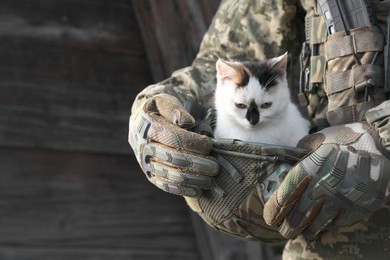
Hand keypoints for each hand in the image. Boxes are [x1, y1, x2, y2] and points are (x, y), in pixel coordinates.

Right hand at [129, 94, 218, 196]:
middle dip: (198, 164)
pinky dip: (182, 189)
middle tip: (215, 167)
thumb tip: (186, 122)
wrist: (143, 120)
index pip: (174, 138)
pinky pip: (165, 185)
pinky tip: (197, 190)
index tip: (210, 145)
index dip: (194, 143)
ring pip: (171, 174)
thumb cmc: (160, 109)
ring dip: (193, 179)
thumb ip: (174, 108)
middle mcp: (144, 147)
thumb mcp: (165, 100)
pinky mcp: (150, 175)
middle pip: (174, 158)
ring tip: (210, 180)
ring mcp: (146, 163)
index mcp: (147, 127)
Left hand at [263, 122, 389, 239]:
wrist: (383, 142)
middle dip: (290, 226)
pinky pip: (340, 222)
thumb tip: (290, 158)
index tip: (271, 218)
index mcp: (309, 169)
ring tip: (304, 231)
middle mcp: (323, 186)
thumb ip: (301, 150)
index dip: (274, 211)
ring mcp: (342, 199)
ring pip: (318, 223)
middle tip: (285, 231)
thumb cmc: (347, 137)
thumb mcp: (319, 138)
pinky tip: (328, 222)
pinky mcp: (360, 207)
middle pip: (298, 215)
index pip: (284, 197)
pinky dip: (331, 224)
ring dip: (308, 229)